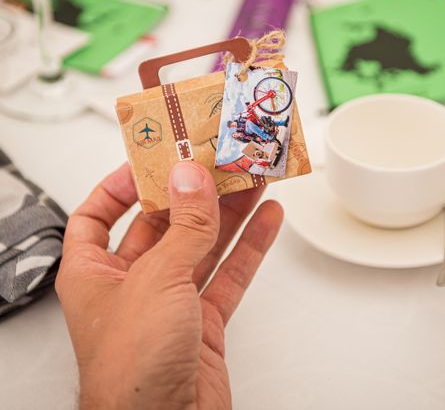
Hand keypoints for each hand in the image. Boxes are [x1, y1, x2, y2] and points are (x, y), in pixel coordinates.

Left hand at [55, 162, 282, 409]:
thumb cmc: (132, 368)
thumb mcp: (157, 279)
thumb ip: (183, 226)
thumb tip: (192, 179)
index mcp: (94, 273)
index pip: (96, 215)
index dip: (121, 184)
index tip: (154, 160)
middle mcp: (131, 284)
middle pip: (163, 224)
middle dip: (193, 193)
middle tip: (219, 163)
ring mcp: (171, 302)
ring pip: (203, 245)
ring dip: (229, 213)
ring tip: (253, 181)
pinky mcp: (204, 320)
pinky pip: (229, 274)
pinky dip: (250, 247)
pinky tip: (266, 221)